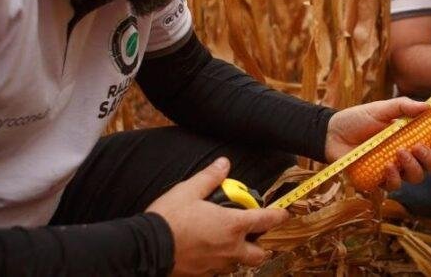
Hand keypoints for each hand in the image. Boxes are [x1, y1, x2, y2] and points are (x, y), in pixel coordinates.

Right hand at [146, 158, 288, 276]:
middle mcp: (230, 248)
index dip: (278, 215)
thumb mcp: (189, 190)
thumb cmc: (169, 219)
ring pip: (238, 262)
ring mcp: (217, 264)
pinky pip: (219, 269)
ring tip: (227, 239)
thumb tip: (224, 164)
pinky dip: (220, 259)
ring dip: (239, 252)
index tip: (284, 213)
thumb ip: (211, 178)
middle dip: (261, 244)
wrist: (146, 248)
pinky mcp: (203, 274)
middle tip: (251, 232)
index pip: (265, 220)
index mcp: (232, 226)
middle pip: (259, 253)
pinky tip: (208, 249)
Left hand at [325, 98, 430, 189]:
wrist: (332, 133)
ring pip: (416, 177)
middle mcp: (406, 155)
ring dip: (412, 167)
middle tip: (419, 147)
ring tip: (400, 153)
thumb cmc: (357, 119)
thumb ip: (404, 106)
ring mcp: (394, 169)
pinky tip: (387, 166)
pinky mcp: (378, 180)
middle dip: (430, 158)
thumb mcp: (382, 108)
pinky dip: (394, 177)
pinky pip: (394, 186)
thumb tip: (428, 105)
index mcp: (410, 136)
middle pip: (430, 165)